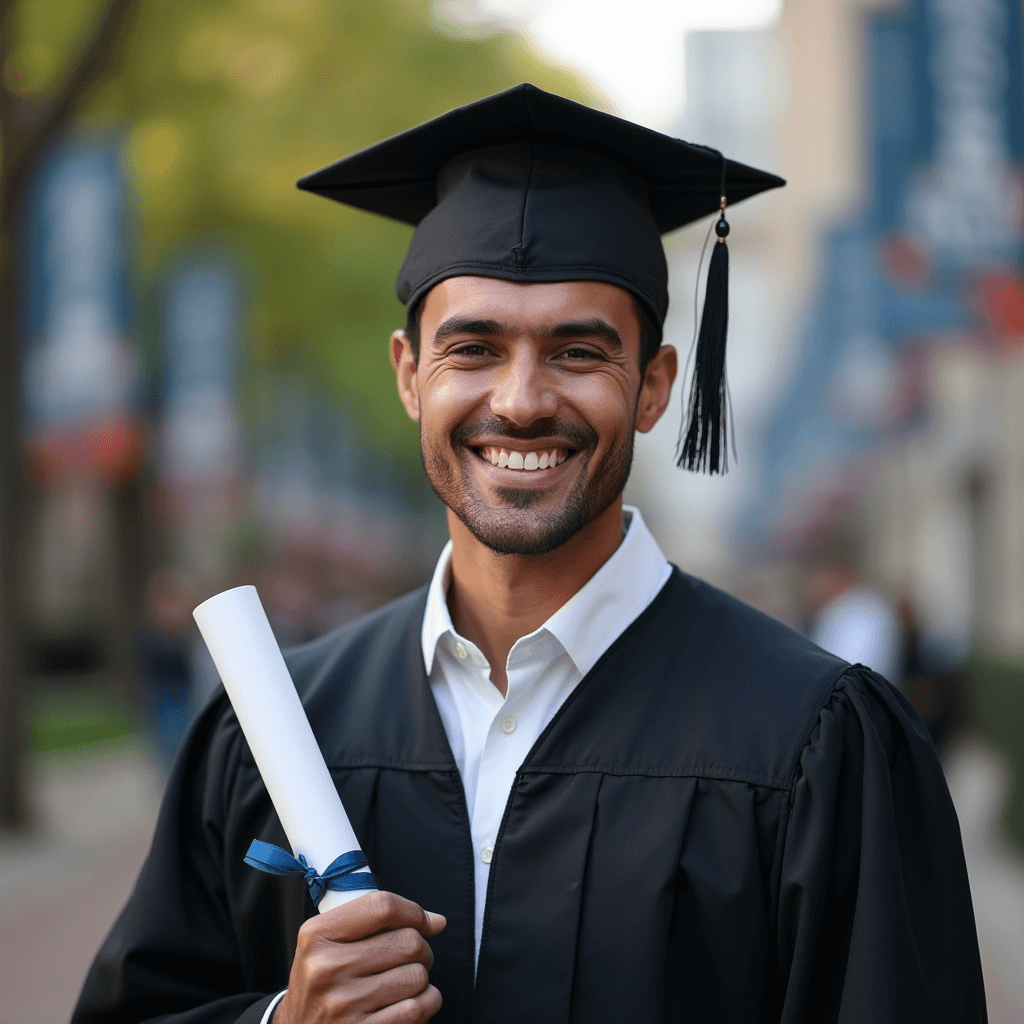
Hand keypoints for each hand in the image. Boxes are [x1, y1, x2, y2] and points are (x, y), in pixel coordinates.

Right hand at [274, 890, 445, 1023]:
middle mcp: (327, 968)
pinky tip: (411, 1003)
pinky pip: (416, 1009)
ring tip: (406, 983)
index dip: (414, 911)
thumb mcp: (327, 943)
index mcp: (318, 936)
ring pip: (417, 976)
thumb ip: (374, 924)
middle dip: (421, 948)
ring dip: (422, 979)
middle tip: (412, 958)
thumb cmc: (322, 984)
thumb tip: (435, 922)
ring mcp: (343, 1004)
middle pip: (408, 941)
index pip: (382, 907)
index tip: (424, 922)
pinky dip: (426, 1003)